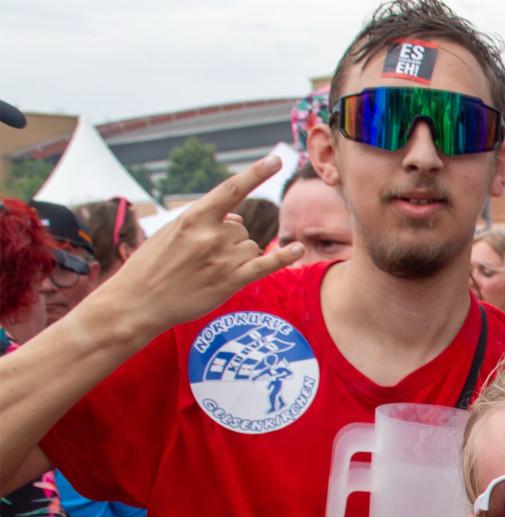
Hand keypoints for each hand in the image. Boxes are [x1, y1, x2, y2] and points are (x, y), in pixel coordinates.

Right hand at [100, 156, 304, 331]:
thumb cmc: (152, 265)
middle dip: (227, 241)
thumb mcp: (172, 232)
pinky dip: (284, 257)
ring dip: (236, 258)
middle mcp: (211, 235)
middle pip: (241, 229)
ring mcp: (223, 259)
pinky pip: (266, 265)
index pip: (231, 189)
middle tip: (200, 259)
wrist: (138, 302)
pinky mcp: (231, 281)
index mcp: (193, 217)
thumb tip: (238, 220)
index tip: (276, 159)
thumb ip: (205, 220)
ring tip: (207, 272)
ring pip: (249, 248)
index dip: (256, 173)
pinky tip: (299, 249)